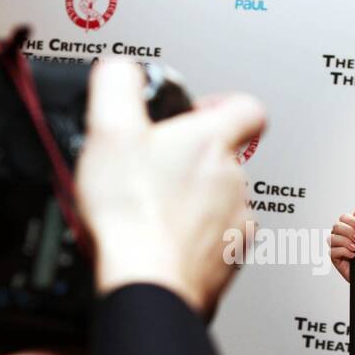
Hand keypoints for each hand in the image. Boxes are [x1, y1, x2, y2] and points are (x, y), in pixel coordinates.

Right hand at [75, 59, 265, 315]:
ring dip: (191, 200)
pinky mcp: (227, 261)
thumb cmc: (133, 215)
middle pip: (224, 156)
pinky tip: (160, 240)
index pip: (246, 107)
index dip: (221, 104)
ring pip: (219, 200)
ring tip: (151, 208)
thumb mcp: (108, 128)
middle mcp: (235, 180)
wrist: (147, 285)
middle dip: (191, 159)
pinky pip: (215, 240)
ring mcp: (235, 223)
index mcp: (212, 141)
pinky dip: (192, 238)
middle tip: (151, 168)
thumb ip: (117, 83)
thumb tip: (122, 70)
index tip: (196, 114)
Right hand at [327, 211, 354, 282]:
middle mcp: (340, 235)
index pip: (343, 218)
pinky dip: (343, 252)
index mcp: (348, 227)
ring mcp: (336, 246)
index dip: (351, 220)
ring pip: (332, 238)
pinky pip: (332, 251)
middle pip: (336, 226)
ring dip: (344, 241)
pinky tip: (353, 255)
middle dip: (348, 231)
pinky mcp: (334, 257)